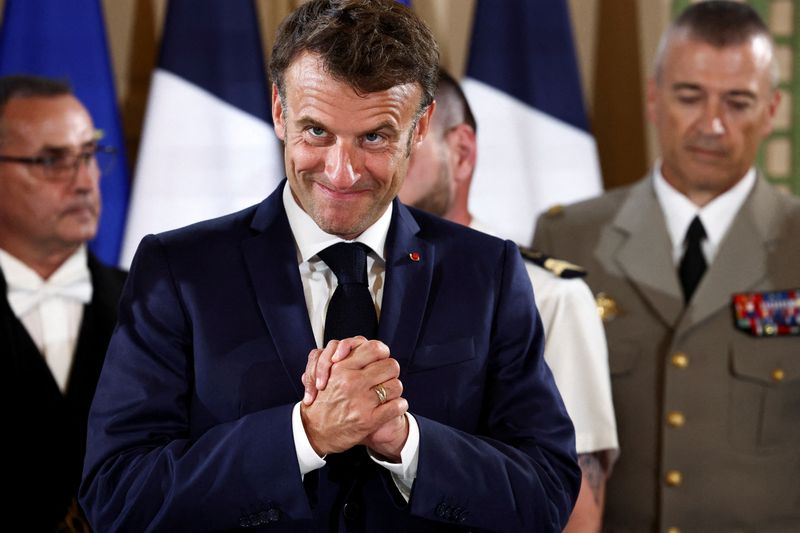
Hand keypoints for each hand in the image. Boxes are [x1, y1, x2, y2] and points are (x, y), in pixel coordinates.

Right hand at [300, 340, 406, 455]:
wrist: (312, 432)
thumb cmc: (320, 402)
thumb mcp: (327, 373)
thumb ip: (345, 358)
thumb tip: (362, 343)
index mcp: (342, 368)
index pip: (375, 348)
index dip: (383, 353)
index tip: (381, 360)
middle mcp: (352, 382)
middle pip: (391, 365)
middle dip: (390, 372)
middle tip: (386, 378)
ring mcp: (362, 401)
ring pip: (396, 385)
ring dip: (394, 390)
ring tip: (388, 394)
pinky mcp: (369, 420)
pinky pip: (397, 406)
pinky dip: (399, 406)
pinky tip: (393, 407)